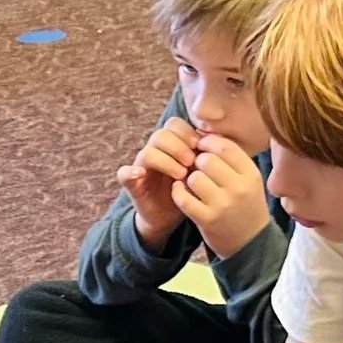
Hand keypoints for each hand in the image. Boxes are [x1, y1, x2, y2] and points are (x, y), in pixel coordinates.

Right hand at [124, 118, 199, 248]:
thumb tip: (219, 141)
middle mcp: (155, 152)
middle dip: (178, 146)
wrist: (171, 217)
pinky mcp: (133, 184)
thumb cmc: (191, 192)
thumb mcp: (202, 173)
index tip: (201, 146)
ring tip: (180, 174)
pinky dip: (130, 172)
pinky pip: (123, 173)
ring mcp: (142, 167)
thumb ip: (207, 156)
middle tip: (191, 161)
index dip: (187, 132)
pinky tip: (141, 175)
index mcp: (172, 145)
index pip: (174, 125)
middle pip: (161, 134)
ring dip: (165, 160)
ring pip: (147, 151)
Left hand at [174, 134, 268, 258]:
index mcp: (251, 174)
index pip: (225, 146)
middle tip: (197, 169)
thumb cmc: (245, 204)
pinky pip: (182, 197)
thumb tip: (204, 134)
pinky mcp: (207, 219)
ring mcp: (223, 205)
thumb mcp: (248, 179)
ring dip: (188, 179)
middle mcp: (239, 188)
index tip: (202, 147)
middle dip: (197, 162)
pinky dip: (178, 192)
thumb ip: (231, 158)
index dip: (208, 143)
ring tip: (193, 184)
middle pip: (206, 160)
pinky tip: (182, 192)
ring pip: (193, 177)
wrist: (249, 241)